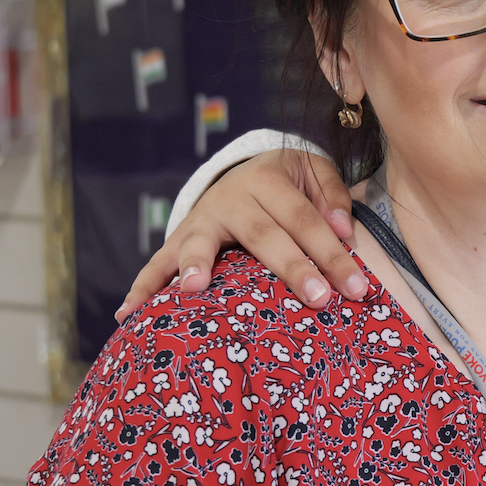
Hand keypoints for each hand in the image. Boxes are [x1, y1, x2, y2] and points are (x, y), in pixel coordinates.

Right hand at [116, 149, 365, 320]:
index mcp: (269, 178)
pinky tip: (128, 315)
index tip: (357, 287)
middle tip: (318, 299)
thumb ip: (332, 197)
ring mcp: (200, 219)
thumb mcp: (315, 174)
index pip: (305, 219)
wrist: (245, 170)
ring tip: (195, 289)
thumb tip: (342, 229)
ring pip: (200, 242)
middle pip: (264, 234)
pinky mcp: (178, 239)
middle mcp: (231, 196)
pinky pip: (156, 263)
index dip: (333, 252)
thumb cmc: (290, 183)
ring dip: (195, 264)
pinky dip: (142, 288)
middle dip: (292, 268)